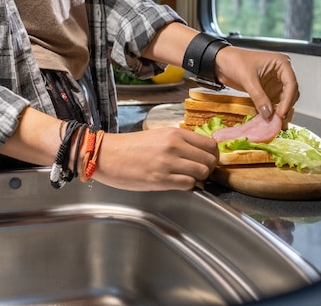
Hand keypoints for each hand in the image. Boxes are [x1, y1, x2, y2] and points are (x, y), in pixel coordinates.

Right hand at [92, 128, 218, 190]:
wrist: (108, 155)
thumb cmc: (130, 147)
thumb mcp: (158, 135)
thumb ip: (179, 141)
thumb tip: (199, 152)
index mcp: (174, 133)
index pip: (210, 144)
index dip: (212, 155)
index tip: (208, 159)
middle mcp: (174, 146)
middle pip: (210, 160)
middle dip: (208, 168)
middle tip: (200, 171)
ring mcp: (168, 164)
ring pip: (202, 173)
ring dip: (199, 178)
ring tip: (188, 177)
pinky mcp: (161, 180)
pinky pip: (189, 184)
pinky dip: (188, 186)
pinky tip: (179, 183)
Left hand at [214, 46, 298, 119]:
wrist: (221, 62)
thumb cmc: (234, 61)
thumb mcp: (248, 79)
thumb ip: (259, 97)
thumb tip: (268, 113)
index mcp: (281, 63)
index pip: (291, 84)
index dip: (287, 100)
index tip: (281, 113)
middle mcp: (281, 72)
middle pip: (291, 93)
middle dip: (285, 107)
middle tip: (278, 121)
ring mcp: (275, 82)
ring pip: (284, 99)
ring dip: (280, 110)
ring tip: (274, 122)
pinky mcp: (268, 90)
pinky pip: (274, 102)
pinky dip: (272, 110)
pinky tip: (269, 118)